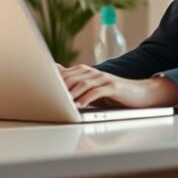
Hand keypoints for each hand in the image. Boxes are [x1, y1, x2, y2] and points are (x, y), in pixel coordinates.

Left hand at [56, 64, 177, 108]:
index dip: (51, 83)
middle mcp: (92, 72)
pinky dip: (86, 98)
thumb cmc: (113, 95)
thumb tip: (55, 82)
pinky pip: (96, 91)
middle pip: (70, 78)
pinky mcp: (113, 86)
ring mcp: (103, 78)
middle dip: (58, 89)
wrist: (139, 94)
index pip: (63, 75)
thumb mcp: (91, 90)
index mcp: (84, 72)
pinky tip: (79, 105)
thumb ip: (75, 85)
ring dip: (70, 94)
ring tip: (61, 104)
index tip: (38, 92)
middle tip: (46, 100)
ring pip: (82, 84)